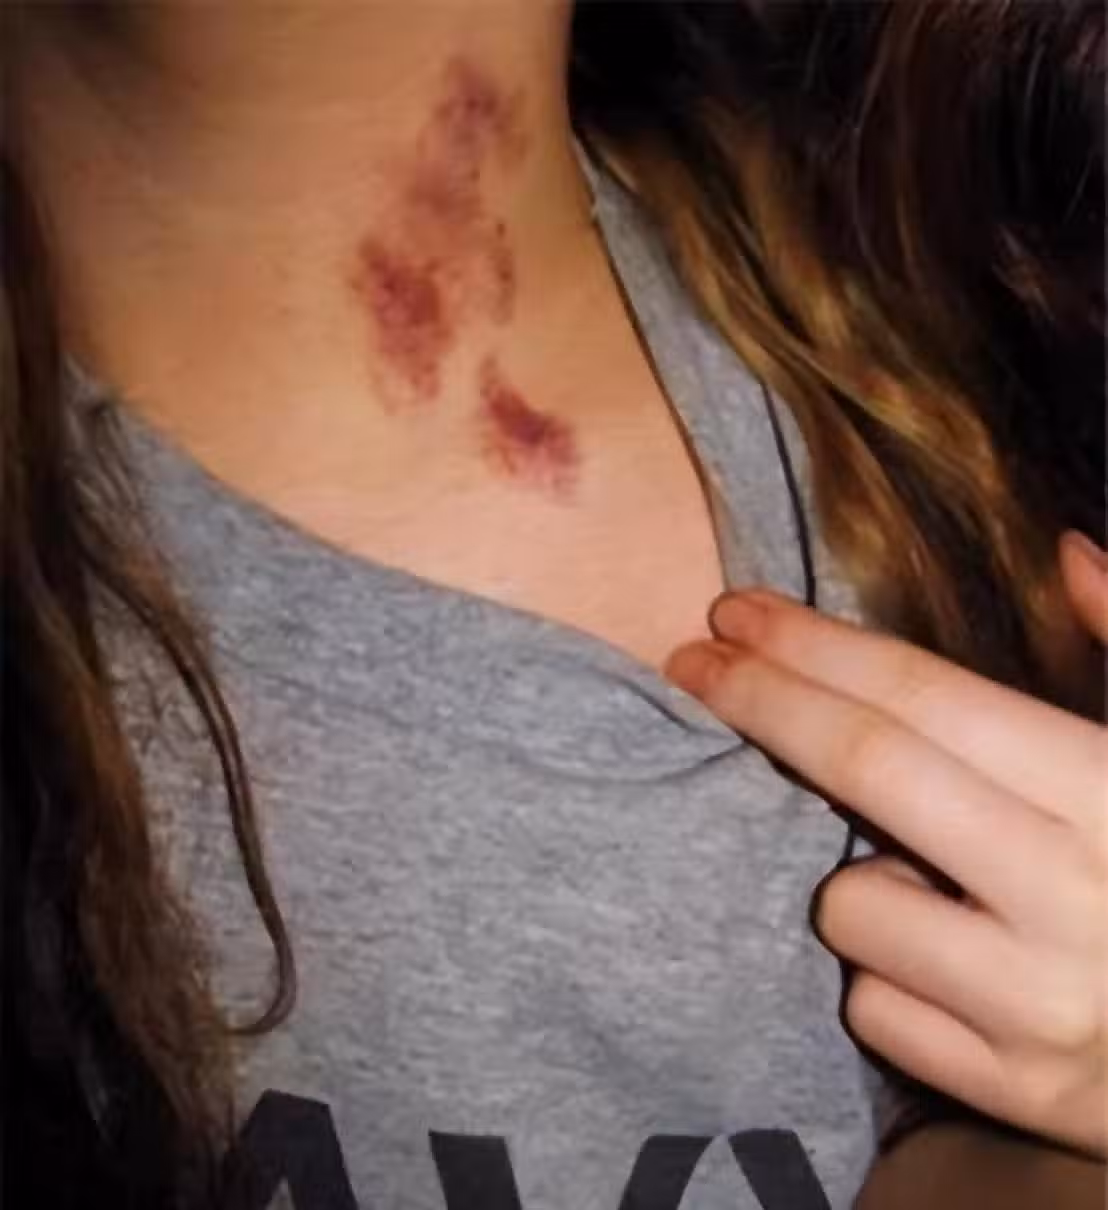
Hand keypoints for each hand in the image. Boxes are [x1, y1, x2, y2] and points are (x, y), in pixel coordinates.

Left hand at [665, 530, 1107, 1157]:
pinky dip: (885, 974)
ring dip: (855, 874)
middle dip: (760, 698)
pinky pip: (876, 1011)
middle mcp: (1079, 897)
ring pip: (852, 906)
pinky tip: (946, 963)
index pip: (925, 697)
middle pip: (866, 767)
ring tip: (931, 879)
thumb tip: (1064, 551)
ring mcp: (1044, 1007)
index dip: (814, 645)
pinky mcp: (1020, 1095)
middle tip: (691, 659)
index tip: (736, 611)